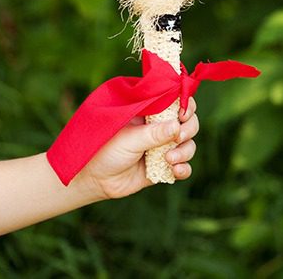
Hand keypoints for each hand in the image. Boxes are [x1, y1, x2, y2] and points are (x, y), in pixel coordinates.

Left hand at [78, 98, 199, 199]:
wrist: (94, 180)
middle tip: (178, 137)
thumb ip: (153, 133)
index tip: (183, 113)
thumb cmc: (104, 150)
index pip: (177, 101)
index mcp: (151, 112)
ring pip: (188, 144)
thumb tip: (177, 125)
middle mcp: (160, 127)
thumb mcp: (129, 139)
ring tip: (169, 159)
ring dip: (185, 151)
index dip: (185, 104)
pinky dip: (184, 169)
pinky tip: (176, 171)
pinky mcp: (164, 166)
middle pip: (189, 122)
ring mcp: (164, 147)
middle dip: (188, 129)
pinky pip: (184, 166)